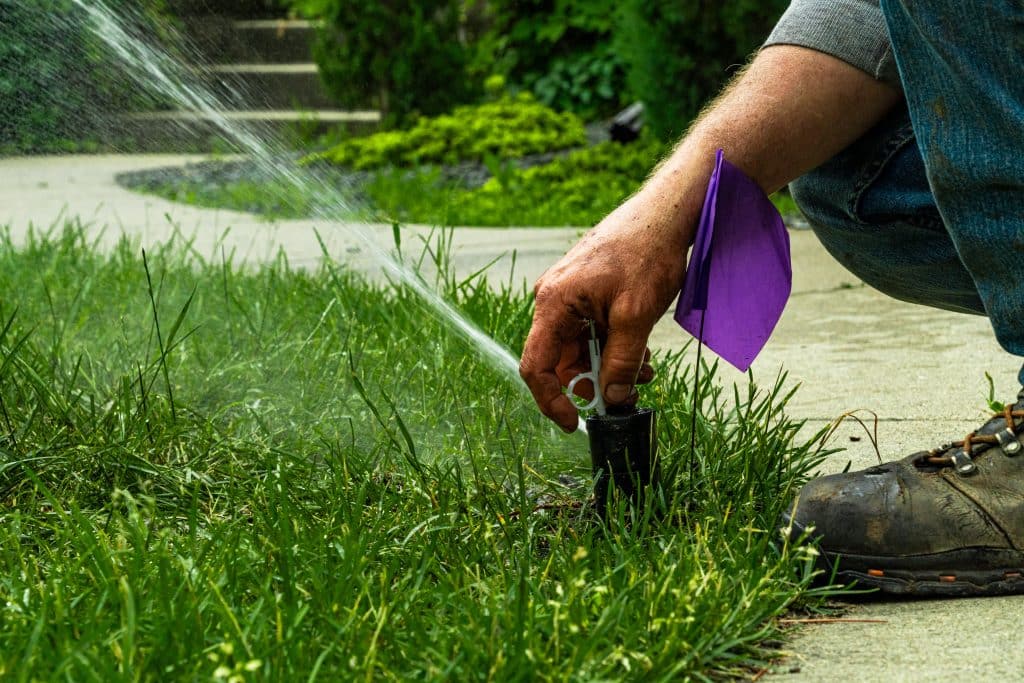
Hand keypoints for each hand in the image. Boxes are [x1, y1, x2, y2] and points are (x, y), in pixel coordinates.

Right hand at [519, 191, 692, 431]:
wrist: (664, 214)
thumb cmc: (646, 253)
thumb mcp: (635, 316)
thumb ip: (621, 362)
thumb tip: (611, 398)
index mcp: (553, 303)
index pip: (536, 365)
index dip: (551, 400)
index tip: (574, 422)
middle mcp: (553, 299)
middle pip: (559, 360)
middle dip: (591, 382)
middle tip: (626, 394)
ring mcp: (569, 295)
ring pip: (579, 348)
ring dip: (607, 366)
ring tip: (643, 370)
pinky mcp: (586, 293)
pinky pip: (590, 332)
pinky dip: (612, 347)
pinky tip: (639, 351)